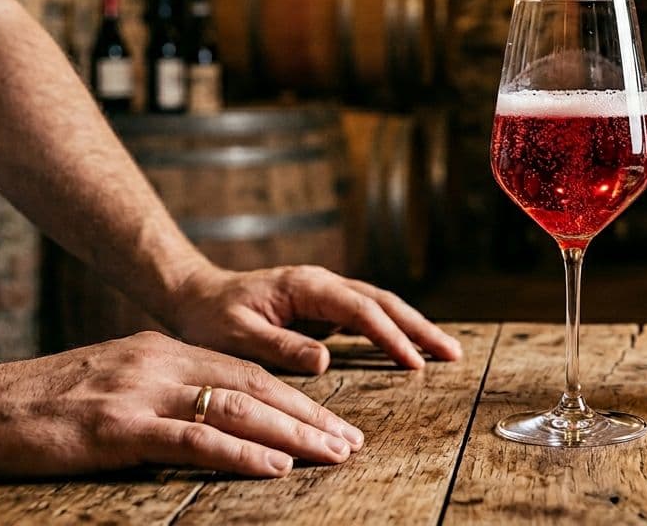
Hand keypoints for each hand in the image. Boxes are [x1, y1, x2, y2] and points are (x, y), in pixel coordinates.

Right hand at [0, 332, 362, 479]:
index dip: (295, 398)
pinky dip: (241, 454)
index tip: (332, 421)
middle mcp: (161, 362)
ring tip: (333, 454)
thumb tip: (210, 417)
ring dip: (293, 435)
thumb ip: (162, 392)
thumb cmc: (42, 405)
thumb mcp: (114, 382)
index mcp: (162, 350)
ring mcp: (141, 393)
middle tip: (352, 441)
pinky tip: (275, 467)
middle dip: (310, 416)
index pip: (246, 372)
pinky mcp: (120, 428)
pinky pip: (195, 440)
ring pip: (238, 410)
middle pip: (255, 387)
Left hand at [167, 264, 462, 373]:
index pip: (360, 310)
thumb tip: (325, 361)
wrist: (194, 296)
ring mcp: (325, 293)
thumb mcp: (236, 336)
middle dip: (419, 327)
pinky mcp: (323, 306)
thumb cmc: (210, 317)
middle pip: (382, 302)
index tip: (414, 363)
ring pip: (379, 305)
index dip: (390, 336)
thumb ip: (279, 346)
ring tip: (444, 350)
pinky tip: (409, 347)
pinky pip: (366, 316)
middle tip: (452, 354)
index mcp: (306, 286)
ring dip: (412, 327)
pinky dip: (392, 330)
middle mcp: (322, 283)